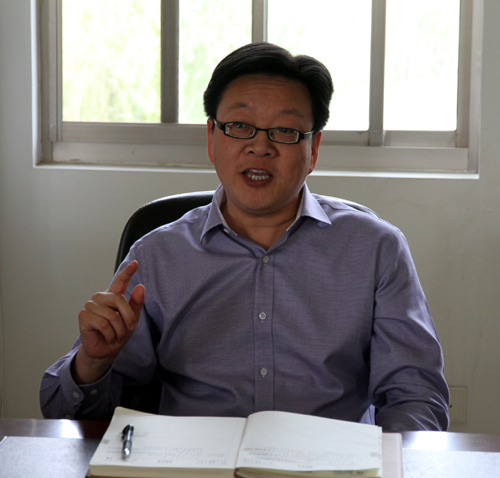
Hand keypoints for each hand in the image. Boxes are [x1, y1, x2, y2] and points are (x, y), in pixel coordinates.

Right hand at [73, 261, 144, 383]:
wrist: (105, 351)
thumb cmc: (118, 333)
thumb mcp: (132, 320)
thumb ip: (136, 303)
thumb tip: (140, 287)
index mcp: (114, 296)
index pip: (120, 280)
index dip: (128, 272)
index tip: (135, 263)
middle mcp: (101, 297)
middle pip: (119, 299)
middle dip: (128, 316)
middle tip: (130, 328)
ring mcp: (91, 305)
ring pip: (112, 315)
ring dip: (118, 330)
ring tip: (116, 335)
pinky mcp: (84, 315)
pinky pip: (103, 323)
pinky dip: (110, 334)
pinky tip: (107, 337)